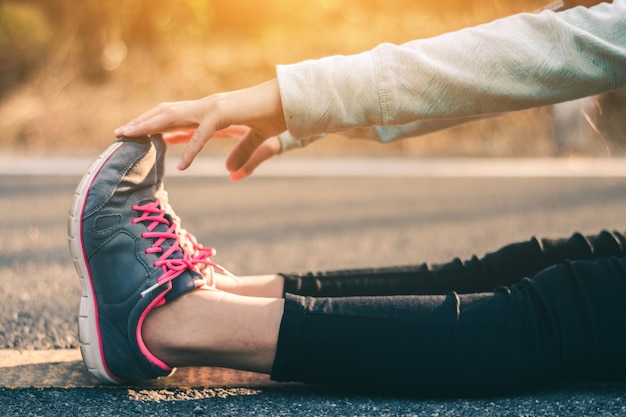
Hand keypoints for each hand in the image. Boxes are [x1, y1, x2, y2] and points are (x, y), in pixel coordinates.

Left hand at [114, 79, 286, 171]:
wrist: (293, 102)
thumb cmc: (276, 117)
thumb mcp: (256, 141)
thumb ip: (242, 155)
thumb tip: (230, 172)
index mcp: (212, 111)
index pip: (177, 117)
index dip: (155, 124)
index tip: (137, 134)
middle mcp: (208, 107)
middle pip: (166, 113)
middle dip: (141, 122)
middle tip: (118, 134)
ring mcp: (214, 108)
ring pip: (174, 116)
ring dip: (150, 126)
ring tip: (129, 137)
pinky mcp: (225, 114)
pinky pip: (203, 134)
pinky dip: (190, 149)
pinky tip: (181, 166)